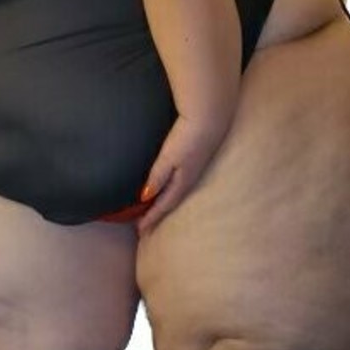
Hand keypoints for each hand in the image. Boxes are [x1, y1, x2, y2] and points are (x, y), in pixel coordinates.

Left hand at [138, 114, 229, 234]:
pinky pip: (179, 184)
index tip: (140, 231)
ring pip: (175, 193)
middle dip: (157, 215)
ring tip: (152, 211)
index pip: (164, 204)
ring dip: (163, 203)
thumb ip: (158, 176)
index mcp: (182, 181)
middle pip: (170, 202)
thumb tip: (145, 197)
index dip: (152, 217)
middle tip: (144, 226)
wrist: (209, 118)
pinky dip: (169, 191)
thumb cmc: (187, 137)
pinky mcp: (194, 161)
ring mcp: (193, 170)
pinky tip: (165, 188)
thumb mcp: (169, 157)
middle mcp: (189, 179)